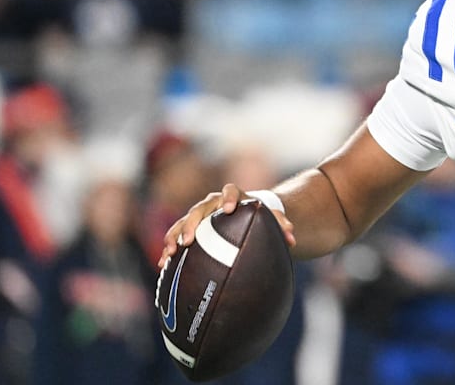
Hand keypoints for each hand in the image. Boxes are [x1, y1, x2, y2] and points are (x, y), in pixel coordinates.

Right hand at [158, 183, 295, 268]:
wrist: (244, 214)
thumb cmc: (258, 216)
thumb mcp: (270, 217)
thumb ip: (281, 225)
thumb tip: (292, 238)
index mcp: (234, 196)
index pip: (230, 191)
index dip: (229, 198)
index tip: (229, 209)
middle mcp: (213, 203)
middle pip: (199, 208)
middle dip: (192, 222)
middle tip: (189, 239)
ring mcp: (199, 215)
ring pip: (182, 222)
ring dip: (174, 236)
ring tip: (170, 252)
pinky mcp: (190, 228)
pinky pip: (176, 236)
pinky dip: (169, 248)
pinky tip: (162, 263)